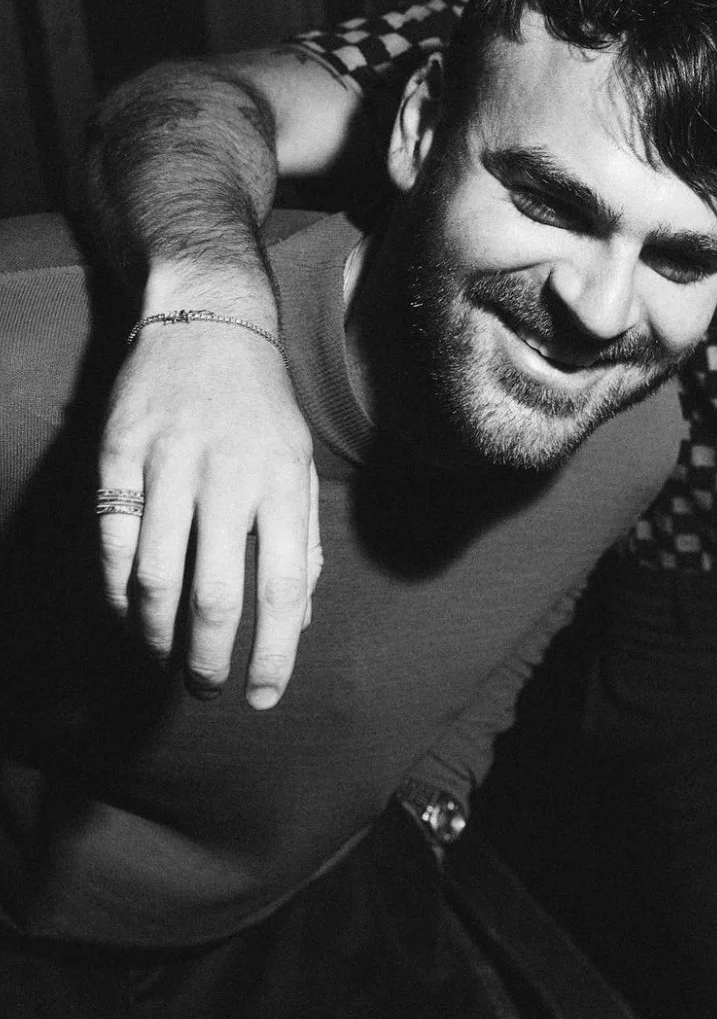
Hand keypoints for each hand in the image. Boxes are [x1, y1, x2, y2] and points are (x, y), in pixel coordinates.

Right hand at [98, 320, 319, 706]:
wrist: (208, 322)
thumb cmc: (261, 404)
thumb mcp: (299, 462)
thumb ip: (302, 541)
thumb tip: (295, 619)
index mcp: (282, 482)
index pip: (283, 587)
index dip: (273, 653)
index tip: (261, 697)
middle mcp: (228, 476)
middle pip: (215, 594)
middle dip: (210, 657)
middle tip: (207, 687)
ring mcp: (169, 463)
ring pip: (155, 577)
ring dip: (157, 634)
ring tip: (164, 656)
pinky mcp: (119, 454)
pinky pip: (113, 540)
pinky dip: (117, 590)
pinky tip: (129, 612)